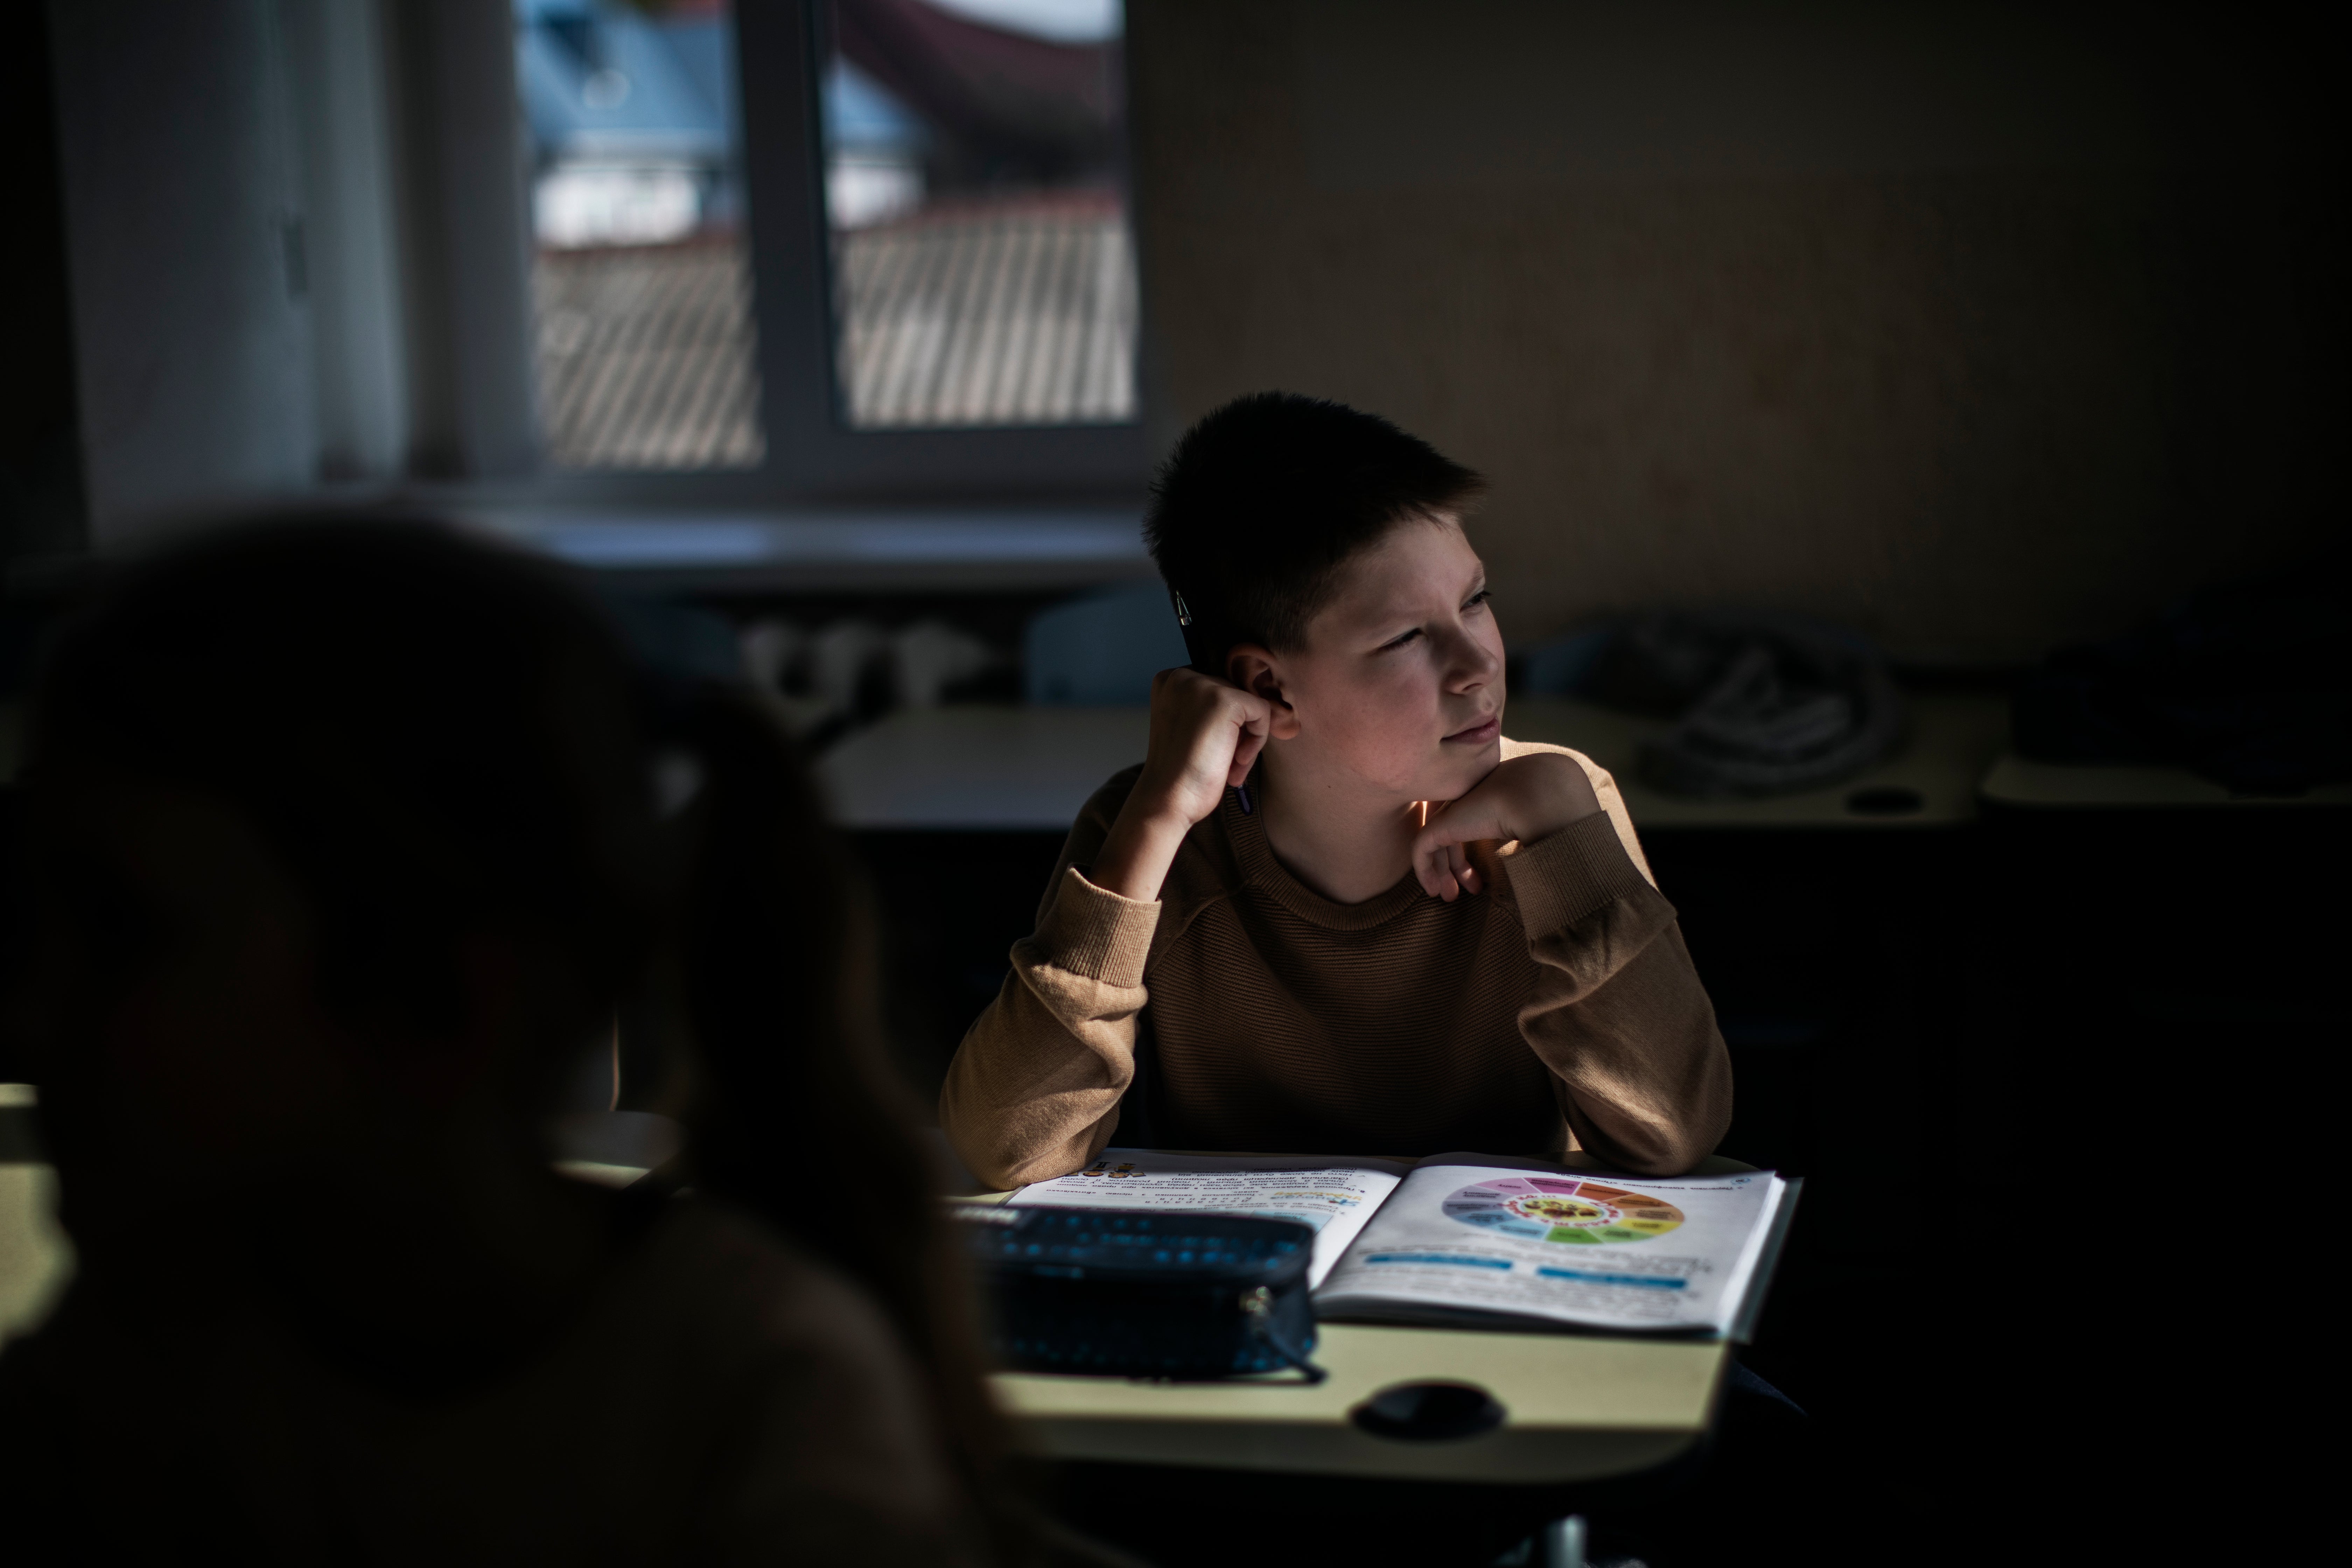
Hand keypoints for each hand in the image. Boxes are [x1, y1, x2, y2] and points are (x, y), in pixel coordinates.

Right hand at [1089, 668, 1277, 901]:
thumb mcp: (1189, 727)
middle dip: (1236, 732)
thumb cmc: (1180, 774)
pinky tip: (1235, 762)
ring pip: (1250, 705)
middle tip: (1223, 763)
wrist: (1168, 800)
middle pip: (1235, 695)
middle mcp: (1182, 675)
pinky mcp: (1225, 699)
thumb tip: (1253, 702)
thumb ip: (1208, 708)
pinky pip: (1263, 712)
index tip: (1213, 751)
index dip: (1224, 725)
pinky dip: (1257, 741)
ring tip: (1229, 766)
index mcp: (1170, 680)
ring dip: (1247, 739)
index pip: (1219, 689)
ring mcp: (1202, 684)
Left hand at [1410, 752, 1602, 900]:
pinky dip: (1425, 870)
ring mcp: (1455, 807)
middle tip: (1457, 894)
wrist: (1544, 800)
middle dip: (1453, 866)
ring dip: (1442, 872)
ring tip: (1450, 897)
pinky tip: (1433, 890)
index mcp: (1493, 792)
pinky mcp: (1442, 822)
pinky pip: (1422, 847)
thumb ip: (1529, 833)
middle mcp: (1470, 795)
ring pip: (1436, 842)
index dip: (1471, 855)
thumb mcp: (1538, 825)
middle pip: (1453, 832)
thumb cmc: (1553, 814)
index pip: (1473, 822)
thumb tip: (1535, 862)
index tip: (1480, 884)